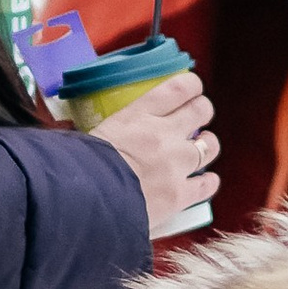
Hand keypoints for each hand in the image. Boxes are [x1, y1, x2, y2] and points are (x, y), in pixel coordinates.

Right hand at [93, 70, 218, 234]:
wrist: (82, 202)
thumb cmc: (77, 168)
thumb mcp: (92, 135)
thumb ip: (109, 130)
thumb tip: (104, 134)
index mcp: (137, 115)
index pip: (177, 88)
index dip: (191, 86)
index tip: (191, 90)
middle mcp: (162, 134)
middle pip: (201, 110)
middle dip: (202, 111)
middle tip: (196, 118)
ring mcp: (175, 165)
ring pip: (210, 145)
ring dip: (207, 145)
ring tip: (202, 148)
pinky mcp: (179, 195)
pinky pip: (207, 185)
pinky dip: (208, 182)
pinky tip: (204, 182)